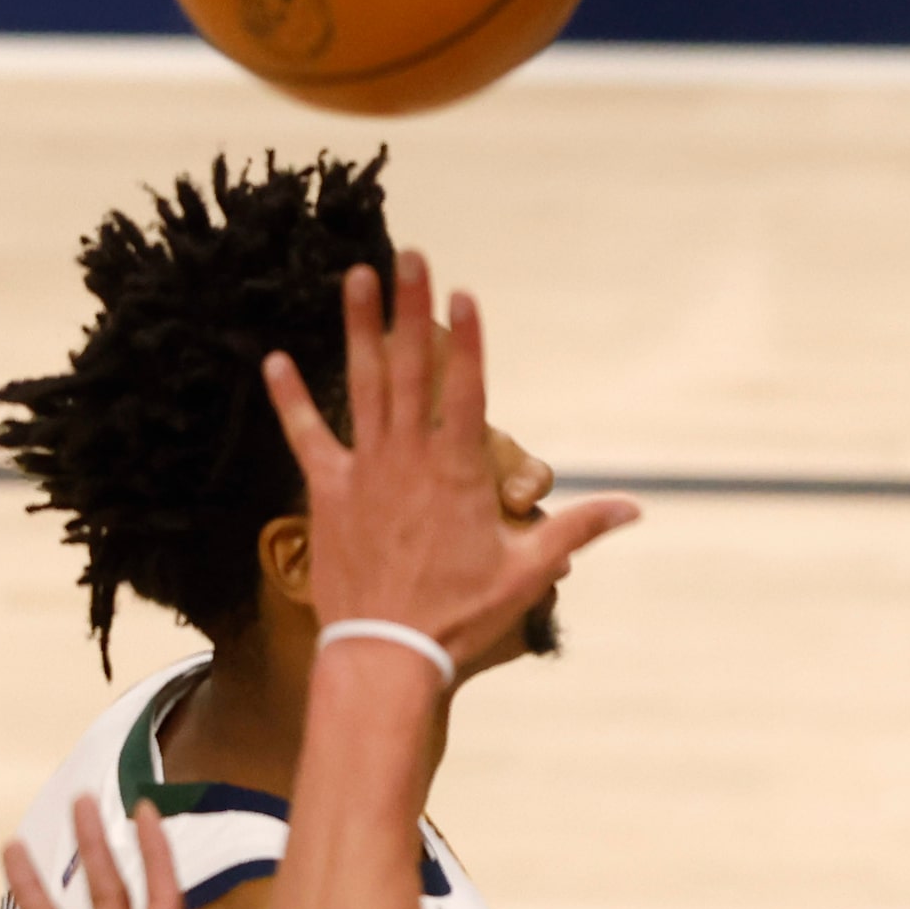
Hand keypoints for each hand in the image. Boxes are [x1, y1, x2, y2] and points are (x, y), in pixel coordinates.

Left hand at [263, 251, 638, 674]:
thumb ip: (578, 531)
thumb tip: (634, 508)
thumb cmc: (461, 618)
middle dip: (409, 308)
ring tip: (355, 278)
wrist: (386, 653)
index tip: (461, 292)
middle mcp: (409, 458)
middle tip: (406, 255)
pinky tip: (275, 359)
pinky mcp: (329, 494)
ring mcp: (365, 471)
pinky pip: (307, 436)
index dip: (465, 339)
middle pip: (409, 369)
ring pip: (360, 385)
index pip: (465, 390)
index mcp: (459, 473)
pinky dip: (290, 399)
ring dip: (357, 329)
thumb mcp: (528, 574)